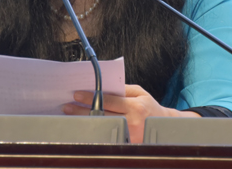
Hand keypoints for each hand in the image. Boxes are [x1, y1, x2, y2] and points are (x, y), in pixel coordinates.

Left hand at [63, 84, 199, 142]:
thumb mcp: (139, 93)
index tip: (76, 95)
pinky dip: (94, 132)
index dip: (90, 97)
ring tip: (72, 116)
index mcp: (136, 107)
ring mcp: (129, 137)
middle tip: (67, 107)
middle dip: (82, 111)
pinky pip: (107, 137)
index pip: (108, 101)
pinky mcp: (127, 145)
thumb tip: (101, 87)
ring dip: (85, 122)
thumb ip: (122, 89)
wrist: (164, 126)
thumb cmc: (150, 107)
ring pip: (102, 128)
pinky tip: (84, 128)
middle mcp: (133, 123)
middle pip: (101, 116)